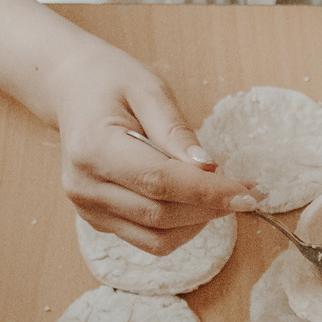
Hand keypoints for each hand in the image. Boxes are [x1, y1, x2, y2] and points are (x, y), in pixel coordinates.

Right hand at [46, 42, 256, 252]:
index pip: (159, 181)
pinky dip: (180, 227)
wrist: (71, 89)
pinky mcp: (98, 220)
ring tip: (222, 194)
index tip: (250, 192)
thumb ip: (176, 131)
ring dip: (199, 222)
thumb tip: (207, 169)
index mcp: (93, 148)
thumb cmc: (110, 82)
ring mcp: (88, 208)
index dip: (209, 192)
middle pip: (160, 215)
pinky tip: (195, 202)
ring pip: (157, 237)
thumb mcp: (149, 89)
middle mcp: (85, 186)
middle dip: (212, 207)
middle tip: (249, 190)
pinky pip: (148, 239)